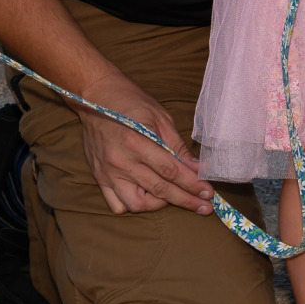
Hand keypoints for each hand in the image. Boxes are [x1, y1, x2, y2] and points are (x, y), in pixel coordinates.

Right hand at [74, 69, 212, 216]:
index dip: (192, 184)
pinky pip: (116, 205)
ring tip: (172, 196)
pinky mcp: (99, 177)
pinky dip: (133, 205)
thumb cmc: (131, 102)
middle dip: (186, 200)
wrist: (96, 96)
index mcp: (137, 142)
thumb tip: (197, 168)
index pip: (171, 171)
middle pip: (160, 190)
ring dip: (158, 204)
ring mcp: (108, 172)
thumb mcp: (160, 117)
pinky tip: (146, 195)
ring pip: (136, 204)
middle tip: (205, 207)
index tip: (208, 193)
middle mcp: (121, 161)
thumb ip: (177, 146)